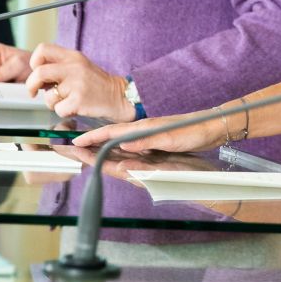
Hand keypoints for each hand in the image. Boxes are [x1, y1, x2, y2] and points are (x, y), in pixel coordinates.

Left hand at [25, 44, 128, 118]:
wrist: (120, 97)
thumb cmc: (97, 85)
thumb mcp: (80, 67)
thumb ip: (60, 67)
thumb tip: (36, 77)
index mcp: (73, 56)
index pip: (42, 49)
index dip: (34, 62)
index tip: (37, 72)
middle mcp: (74, 67)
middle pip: (39, 72)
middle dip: (31, 85)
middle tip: (34, 92)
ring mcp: (77, 84)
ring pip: (48, 96)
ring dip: (53, 103)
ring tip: (67, 101)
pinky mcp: (79, 100)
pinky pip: (59, 110)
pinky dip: (64, 112)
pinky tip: (75, 108)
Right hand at [70, 110, 229, 154]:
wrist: (212, 127)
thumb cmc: (194, 131)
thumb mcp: (171, 138)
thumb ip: (147, 140)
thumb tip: (124, 144)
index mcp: (142, 129)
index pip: (111, 134)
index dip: (92, 139)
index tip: (74, 143)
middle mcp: (142, 132)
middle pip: (109, 139)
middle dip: (89, 145)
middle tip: (69, 148)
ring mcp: (147, 137)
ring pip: (117, 144)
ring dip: (100, 148)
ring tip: (82, 153)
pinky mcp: (154, 142)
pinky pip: (129, 147)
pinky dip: (116, 150)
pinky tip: (112, 154)